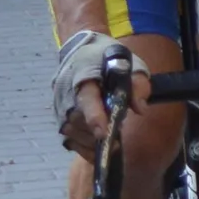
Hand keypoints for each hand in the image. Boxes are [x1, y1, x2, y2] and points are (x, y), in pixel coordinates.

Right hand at [52, 28, 132, 156]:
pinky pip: (68, 139)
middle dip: (97, 132)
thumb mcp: (131, 64)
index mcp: (83, 74)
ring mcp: (59, 105)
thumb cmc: (109, 59)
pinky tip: (97, 148)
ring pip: (72, 132)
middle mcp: (65, 90)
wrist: (83, 50)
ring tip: (109, 137)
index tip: (103, 132)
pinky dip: (83, 148)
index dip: (94, 116)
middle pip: (78, 120)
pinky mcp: (58, 116)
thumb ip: (138, 85)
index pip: (86, 98)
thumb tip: (140, 109)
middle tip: (117, 134)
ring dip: (91, 141)